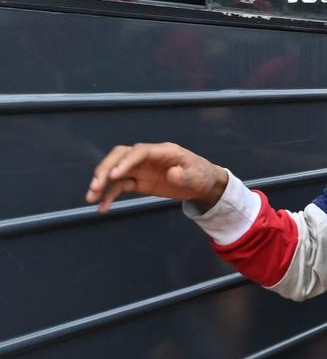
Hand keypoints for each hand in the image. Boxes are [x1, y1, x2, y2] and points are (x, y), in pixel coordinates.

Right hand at [86, 143, 227, 212]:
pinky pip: (120, 186)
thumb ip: (184, 175)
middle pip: (120, 157)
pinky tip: (103, 207)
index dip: (126, 162)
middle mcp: (147, 158)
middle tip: (95, 186)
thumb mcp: (197, 176)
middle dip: (106, 169)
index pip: (139, 152)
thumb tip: (172, 173)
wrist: (203, 184)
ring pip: (116, 171)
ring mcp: (141, 169)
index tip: (114, 175)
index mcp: (162, 151)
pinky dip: (110, 195)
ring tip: (91, 197)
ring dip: (102, 183)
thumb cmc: (201, 175)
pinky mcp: (139, 182)